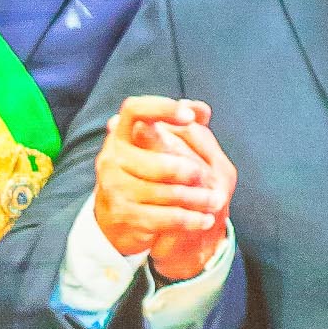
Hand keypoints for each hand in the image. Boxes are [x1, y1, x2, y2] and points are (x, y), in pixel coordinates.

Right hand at [89, 97, 233, 278]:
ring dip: (197, 199)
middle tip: (207, 177)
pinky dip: (189, 220)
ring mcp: (115, 188)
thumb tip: (202, 109)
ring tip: (216, 201)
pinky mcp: (124, 214)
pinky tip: (204, 220)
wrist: (114, 217)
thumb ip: (179, 127)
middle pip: (156, 161)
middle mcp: (112, 159)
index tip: (189, 117)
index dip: (162, 108)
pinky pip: (165, 217)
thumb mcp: (154, 148)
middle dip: (188, 171)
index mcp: (120, 136)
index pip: (134, 110)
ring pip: (164, 192)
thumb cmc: (140, 176)